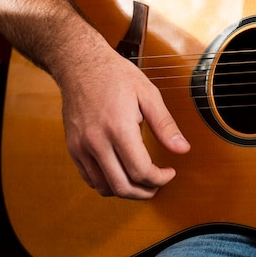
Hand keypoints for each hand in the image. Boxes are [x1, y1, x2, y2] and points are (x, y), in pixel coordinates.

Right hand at [60, 49, 189, 199]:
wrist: (80, 64)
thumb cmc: (115, 75)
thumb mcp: (147, 94)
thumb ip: (165, 125)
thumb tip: (182, 149)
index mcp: (118, 128)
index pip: (141, 171)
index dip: (160, 179)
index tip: (169, 172)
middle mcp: (96, 141)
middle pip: (122, 186)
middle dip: (145, 192)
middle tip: (158, 185)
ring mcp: (81, 147)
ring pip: (104, 187)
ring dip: (126, 190)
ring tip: (141, 181)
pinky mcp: (72, 148)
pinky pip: (89, 178)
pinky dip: (107, 183)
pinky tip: (121, 173)